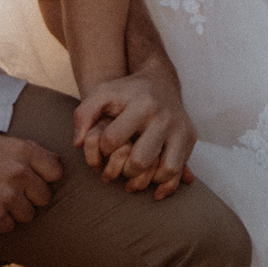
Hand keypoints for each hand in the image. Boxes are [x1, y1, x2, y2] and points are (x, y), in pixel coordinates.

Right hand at [0, 133, 63, 232]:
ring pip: (28, 215)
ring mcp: (6, 195)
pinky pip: (9, 227)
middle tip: (7, 192)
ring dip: (13, 212)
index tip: (31, 180)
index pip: (56, 172)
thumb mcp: (2, 144)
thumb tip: (57, 162)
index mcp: (23, 151)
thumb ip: (31, 151)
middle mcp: (19, 172)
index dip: (44, 179)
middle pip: (44, 197)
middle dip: (29, 198)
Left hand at [72, 60, 197, 198]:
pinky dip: (166, 184)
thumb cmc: (126, 92)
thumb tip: (77, 144)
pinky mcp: (190, 137)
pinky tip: (153, 185)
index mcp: (142, 104)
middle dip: (124, 169)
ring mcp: (180, 128)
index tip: (106, 146)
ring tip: (135, 173)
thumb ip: (83, 114)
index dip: (103, 149)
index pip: (114, 139)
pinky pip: (179, 171)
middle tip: (120, 166)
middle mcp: (164, 116)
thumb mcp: (102, 93)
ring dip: (146, 179)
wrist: (160, 81)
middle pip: (140, 161)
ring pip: (165, 170)